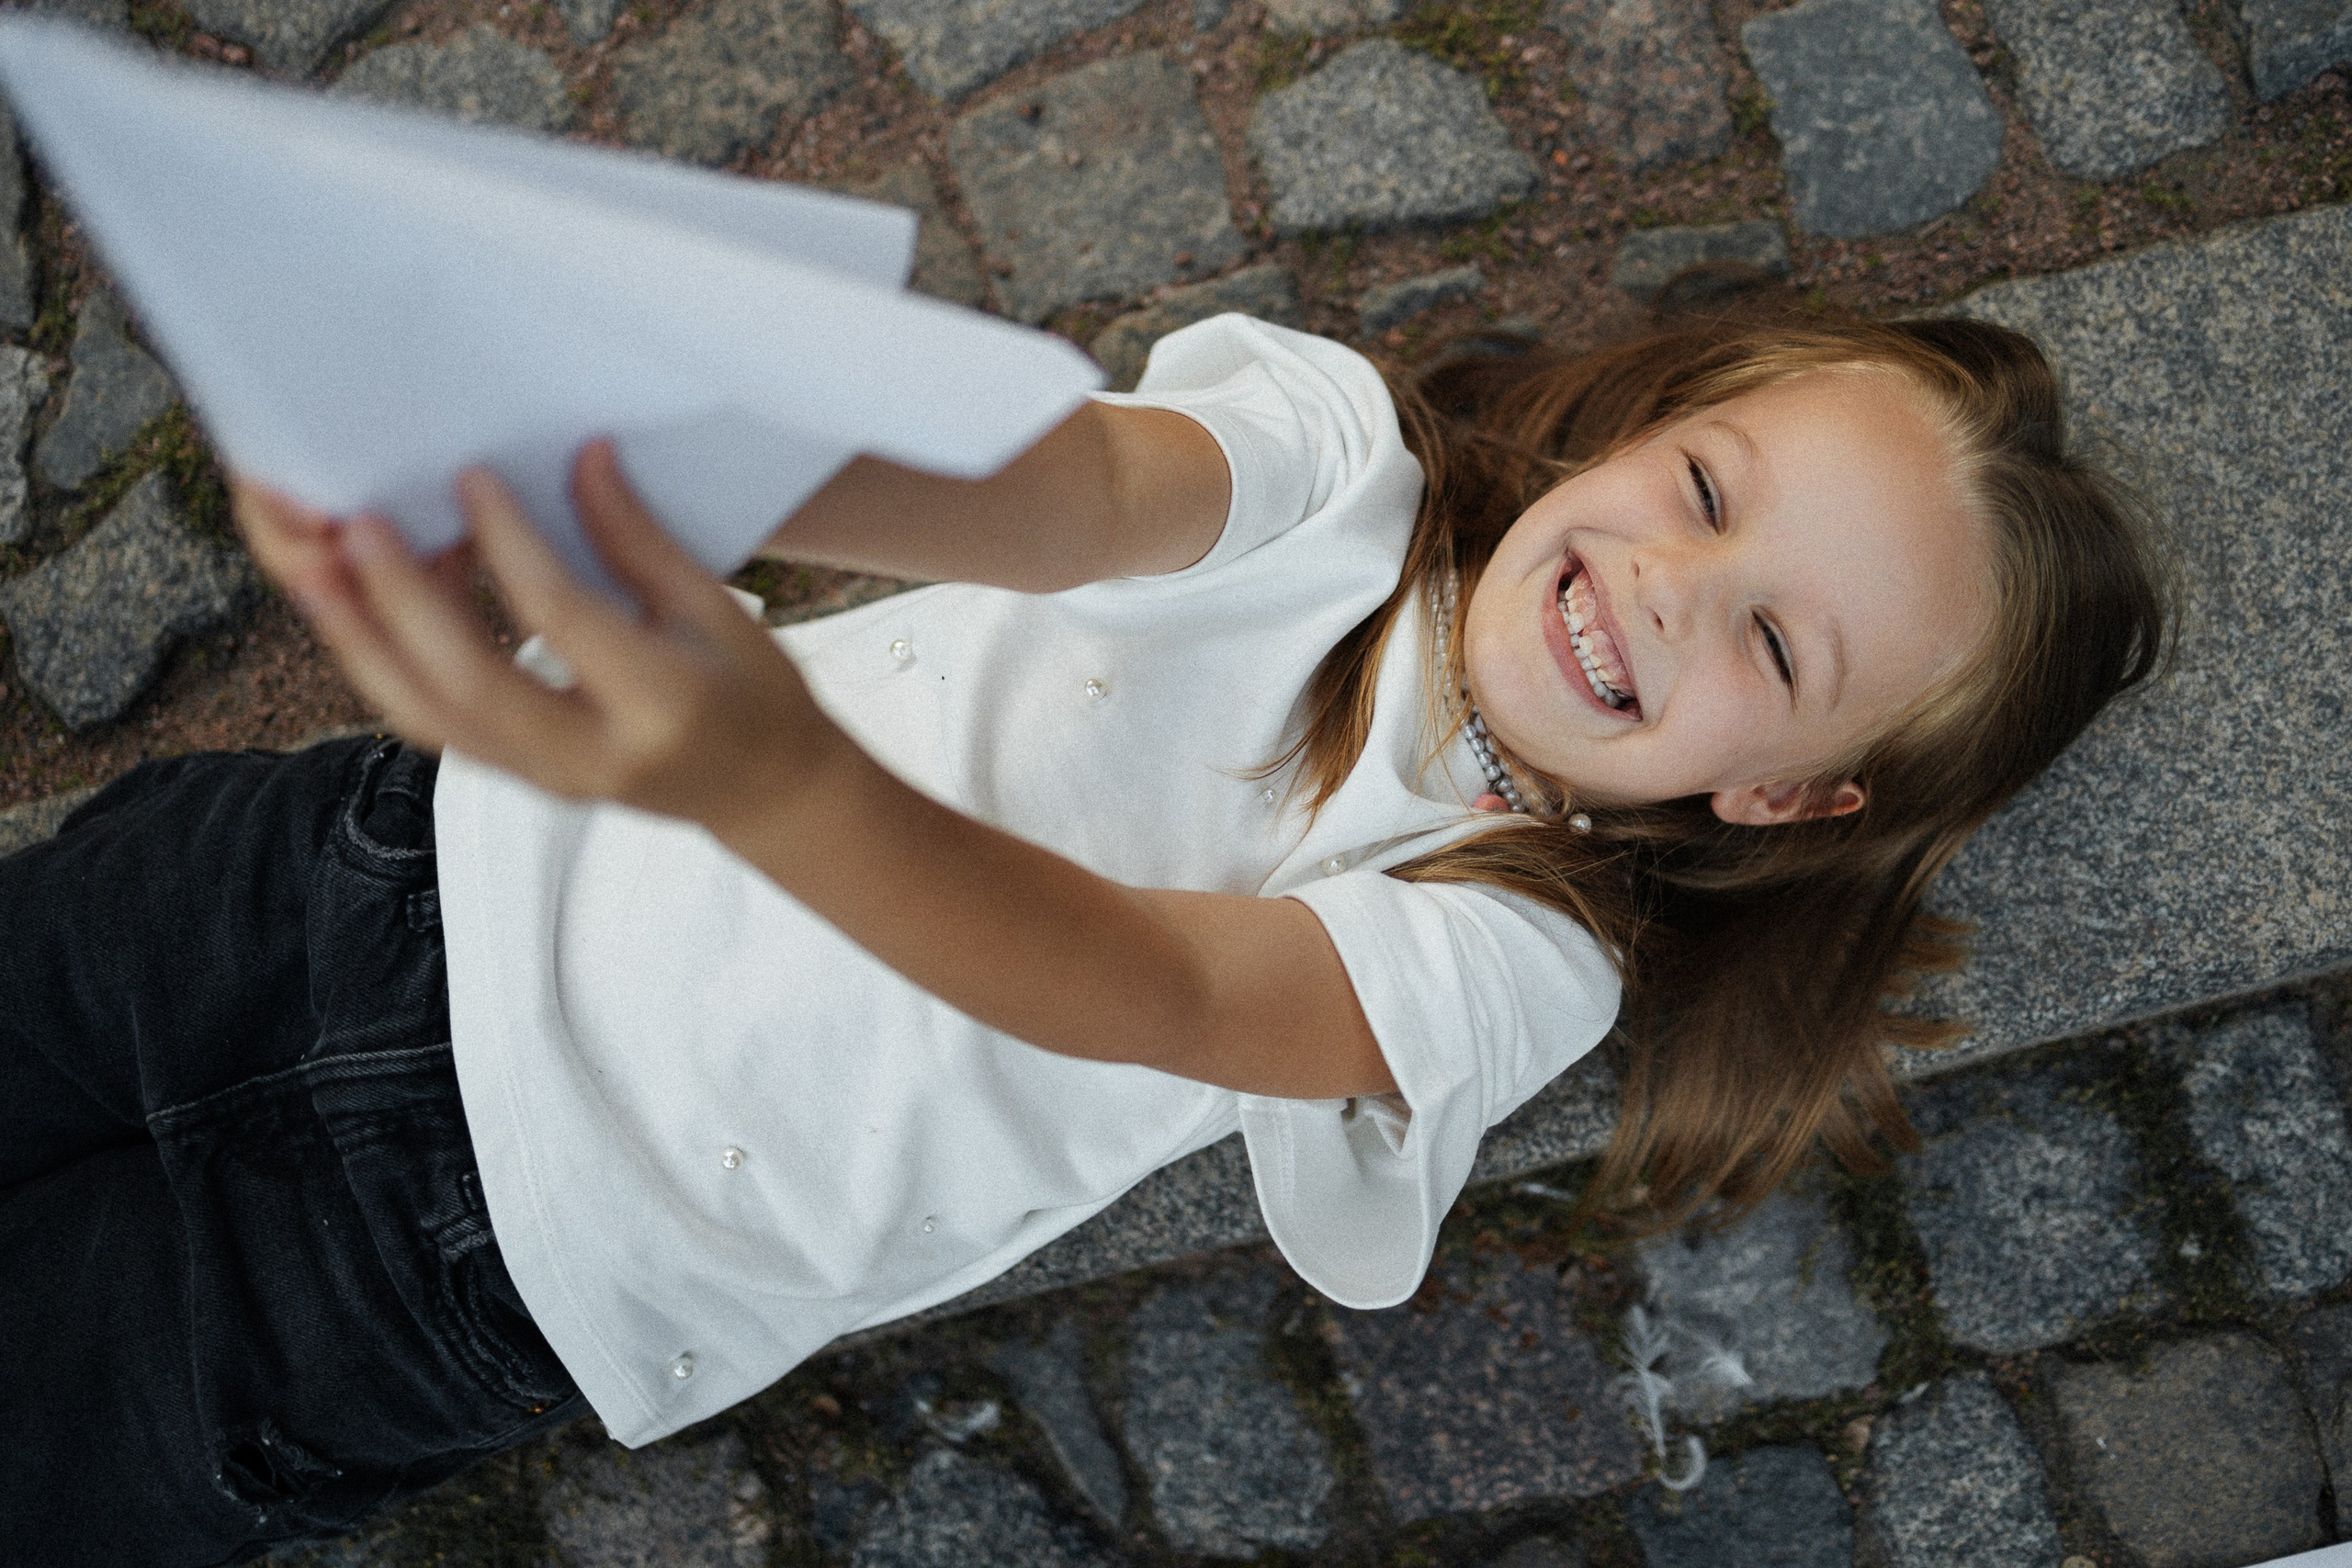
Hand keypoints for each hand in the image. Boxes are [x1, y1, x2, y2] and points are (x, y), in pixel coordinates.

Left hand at [231, 439, 842, 833]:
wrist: (765, 793)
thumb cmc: (757, 695)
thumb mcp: (717, 611)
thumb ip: (638, 542)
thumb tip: (581, 457)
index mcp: (660, 705)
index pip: (561, 619)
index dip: (510, 544)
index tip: (471, 478)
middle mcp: (591, 755)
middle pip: (468, 682)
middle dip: (400, 601)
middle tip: (353, 524)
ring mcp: (546, 777)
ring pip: (428, 714)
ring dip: (361, 637)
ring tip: (311, 562)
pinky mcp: (516, 775)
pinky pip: (431, 720)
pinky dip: (385, 659)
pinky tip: (362, 596)